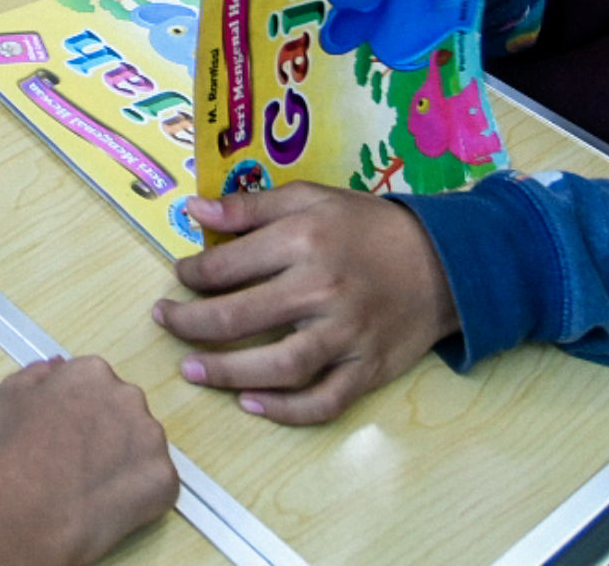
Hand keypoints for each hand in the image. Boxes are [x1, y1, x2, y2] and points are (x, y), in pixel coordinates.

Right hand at [0, 357, 174, 565]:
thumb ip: (38, 372)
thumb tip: (57, 367)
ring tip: (95, 484)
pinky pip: (157, 482)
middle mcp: (129, 396)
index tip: (69, 431)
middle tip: (82, 459)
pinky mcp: (165, 477)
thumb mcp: (11, 394)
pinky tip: (110, 502)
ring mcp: (152, 437)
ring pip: (144, 445)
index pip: (96, 384)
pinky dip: (140, 493)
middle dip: (110, 431)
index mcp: (93, 372)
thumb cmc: (17, 451)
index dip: (82, 411)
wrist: (34, 508)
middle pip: (125, 411)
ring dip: (127, 460)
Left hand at [155, 185, 456, 424]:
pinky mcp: (368, 369)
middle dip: (191, 324)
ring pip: (277, 366)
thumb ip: (250, 205)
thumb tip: (193, 209)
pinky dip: (286, 410)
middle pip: (240, 318)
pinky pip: (324, 401)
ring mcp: (347, 335)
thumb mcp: (311, 198)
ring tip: (191, 371)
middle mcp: (322, 290)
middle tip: (166, 322)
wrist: (443, 261)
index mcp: (303, 241)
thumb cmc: (367, 226)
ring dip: (226, 373)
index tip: (180, 277)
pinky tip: (251, 403)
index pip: (227, 266)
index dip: (192, 274)